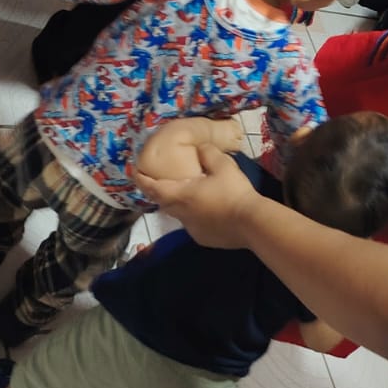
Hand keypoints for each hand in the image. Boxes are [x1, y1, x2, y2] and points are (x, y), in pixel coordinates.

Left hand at [134, 143, 258, 247]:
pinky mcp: (204, 238)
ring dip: (181, 204)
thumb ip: (208, 153)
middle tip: (162, 181)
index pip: (154, 188)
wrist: (251, 223)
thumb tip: (200, 148)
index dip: (143, 180)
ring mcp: (192, 229)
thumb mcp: (222, 165)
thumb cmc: (233, 191)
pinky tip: (209, 210)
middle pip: (164, 202)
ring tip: (190, 194)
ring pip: (179, 215)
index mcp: (182, 195)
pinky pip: (194, 224)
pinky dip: (196, 215)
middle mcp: (182, 214)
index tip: (135, 173)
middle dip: (161, 192)